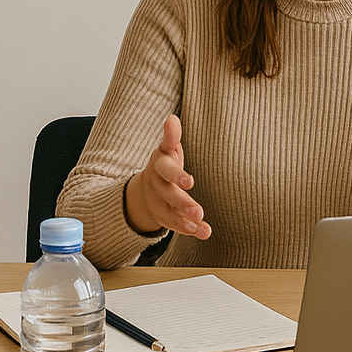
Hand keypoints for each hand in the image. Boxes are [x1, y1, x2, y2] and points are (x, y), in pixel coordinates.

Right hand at [124, 115, 211, 240]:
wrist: (147, 186)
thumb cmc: (165, 163)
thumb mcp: (167, 148)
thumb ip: (171, 136)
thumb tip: (172, 118)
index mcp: (158, 166)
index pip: (166, 170)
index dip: (177, 175)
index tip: (190, 181)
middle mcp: (156, 185)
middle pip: (168, 195)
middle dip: (183, 203)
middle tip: (199, 211)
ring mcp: (158, 203)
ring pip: (170, 213)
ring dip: (186, 221)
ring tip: (202, 225)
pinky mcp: (164, 217)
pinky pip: (175, 225)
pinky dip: (190, 230)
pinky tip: (204, 232)